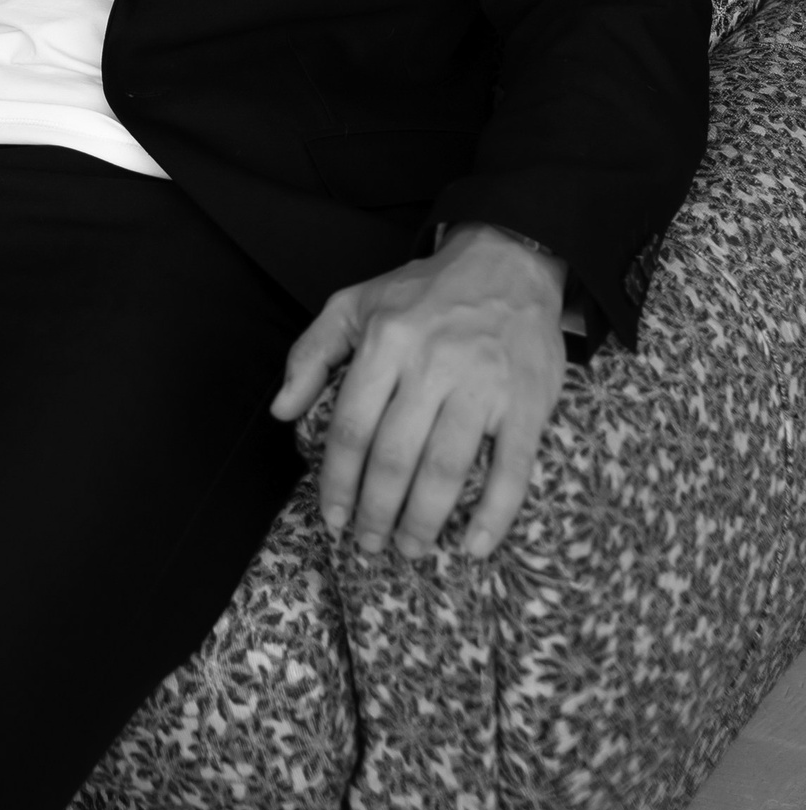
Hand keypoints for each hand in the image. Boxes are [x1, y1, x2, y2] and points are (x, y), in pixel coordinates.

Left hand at [272, 225, 567, 561]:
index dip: (337, 481)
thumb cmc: (424, 291)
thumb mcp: (354, 303)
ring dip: (423, 521)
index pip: (350, 427)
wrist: (507, 262)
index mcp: (386, 341)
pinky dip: (494, 516)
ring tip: (408, 547)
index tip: (332, 516)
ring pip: (445, 470)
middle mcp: (432, 363)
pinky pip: (511, 470)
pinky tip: (473, 547)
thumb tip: (282, 410)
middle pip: (394, 457)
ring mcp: (483, 384)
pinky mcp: (527, 403)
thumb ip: (311, 353)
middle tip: (368, 543)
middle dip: (376, 511)